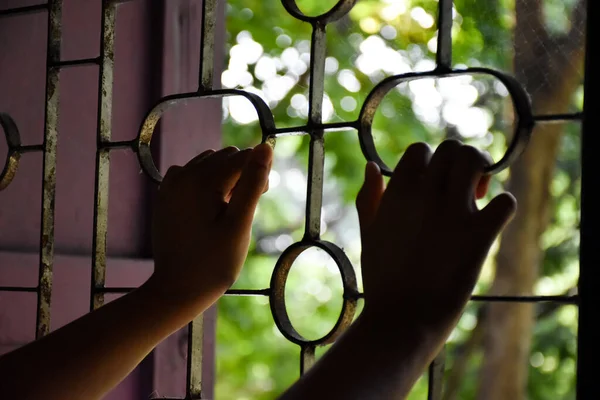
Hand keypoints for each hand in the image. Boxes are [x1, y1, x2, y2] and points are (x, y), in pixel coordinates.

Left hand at [149, 144, 272, 305]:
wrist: (177, 289)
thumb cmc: (214, 262)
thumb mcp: (240, 223)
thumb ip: (253, 183)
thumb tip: (265, 147)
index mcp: (202, 180)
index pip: (243, 157)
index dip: (259, 175)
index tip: (261, 199)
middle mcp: (183, 174)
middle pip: (226, 157)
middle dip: (241, 175)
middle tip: (242, 210)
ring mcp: (171, 184)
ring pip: (209, 163)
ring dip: (224, 178)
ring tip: (227, 211)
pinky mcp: (165, 194)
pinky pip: (192, 174)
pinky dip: (205, 183)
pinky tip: (209, 208)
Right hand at [356, 140, 515, 338]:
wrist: (401, 317)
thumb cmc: (382, 278)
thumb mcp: (368, 232)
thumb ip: (368, 197)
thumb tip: (372, 167)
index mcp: (398, 191)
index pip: (420, 149)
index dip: (430, 162)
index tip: (433, 184)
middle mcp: (426, 194)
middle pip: (452, 149)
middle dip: (460, 161)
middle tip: (462, 186)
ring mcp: (454, 213)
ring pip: (477, 161)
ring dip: (482, 170)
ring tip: (480, 193)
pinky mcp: (478, 236)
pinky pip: (505, 203)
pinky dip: (503, 206)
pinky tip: (492, 221)